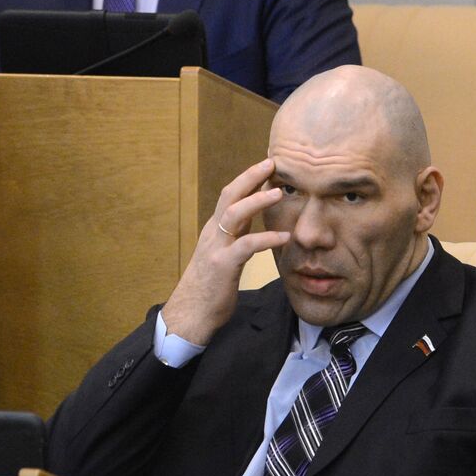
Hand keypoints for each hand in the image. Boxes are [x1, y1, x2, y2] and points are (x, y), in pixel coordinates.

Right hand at [160, 159, 290, 345]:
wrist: (191, 313)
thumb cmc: (211, 287)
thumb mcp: (224, 255)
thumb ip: (236, 236)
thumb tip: (253, 220)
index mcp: (215, 230)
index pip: (231, 195)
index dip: (248, 178)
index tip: (268, 164)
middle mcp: (213, 233)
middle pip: (229, 195)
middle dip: (250, 176)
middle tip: (271, 162)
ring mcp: (216, 248)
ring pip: (233, 214)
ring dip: (256, 201)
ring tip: (278, 192)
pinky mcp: (223, 266)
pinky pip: (246, 246)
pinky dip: (266, 238)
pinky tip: (284, 236)